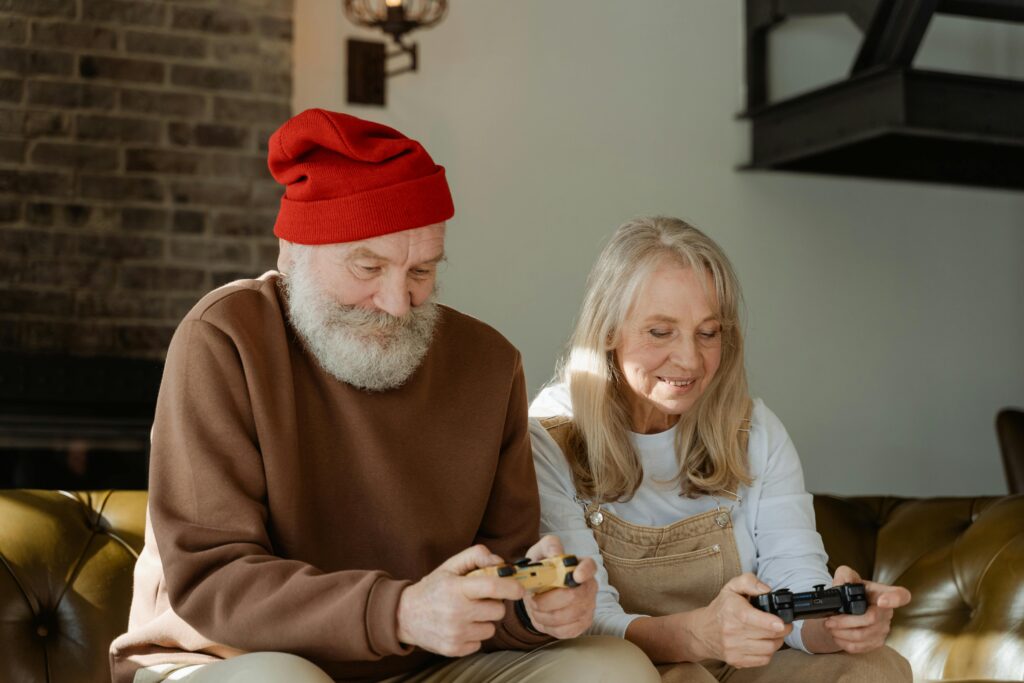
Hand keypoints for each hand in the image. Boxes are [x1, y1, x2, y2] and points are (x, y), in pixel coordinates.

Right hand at [396, 544, 524, 656]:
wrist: (405, 615)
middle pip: (497, 610)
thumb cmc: (433, 588)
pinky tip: (460, 626)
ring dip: (484, 620)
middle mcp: (456, 612)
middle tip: (479, 599)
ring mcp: (455, 633)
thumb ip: (475, 556)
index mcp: (456, 588)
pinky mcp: (454, 649)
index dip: (511, 587)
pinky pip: (480, 642)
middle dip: (494, 603)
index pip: (492, 587)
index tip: (520, 589)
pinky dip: (474, 634)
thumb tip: (500, 562)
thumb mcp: (450, 566)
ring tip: (467, 613)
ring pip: (491, 628)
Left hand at [521, 535, 597, 638]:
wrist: (537, 591)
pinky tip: (543, 617)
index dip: (585, 572)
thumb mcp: (540, 552)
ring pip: (566, 616)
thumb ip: (549, 546)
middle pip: (573, 597)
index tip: (575, 575)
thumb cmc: (542, 570)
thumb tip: (556, 552)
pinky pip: (565, 631)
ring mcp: (588, 607)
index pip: (590, 566)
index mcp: (581, 566)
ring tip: (535, 608)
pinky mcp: (582, 624)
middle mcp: (589, 587)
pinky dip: (548, 626)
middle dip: (547, 600)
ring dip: (543, 614)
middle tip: (532, 598)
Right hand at [690, 573, 790, 667]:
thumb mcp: (731, 587)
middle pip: (767, 635)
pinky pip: (763, 660)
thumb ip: (749, 581)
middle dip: (782, 630)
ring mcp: (734, 648)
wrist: (702, 631)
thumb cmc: (721, 608)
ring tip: (775, 633)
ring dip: (777, 641)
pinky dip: (769, 652)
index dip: (771, 622)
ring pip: (768, 649)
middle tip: (784, 624)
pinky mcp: (737, 661)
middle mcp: (732, 631)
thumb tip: (767, 590)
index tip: (781, 623)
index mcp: (732, 611)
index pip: (752, 619)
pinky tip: (765, 643)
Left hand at [821, 565, 910, 653]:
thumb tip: (842, 583)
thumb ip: (844, 574)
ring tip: (830, 626)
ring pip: (863, 636)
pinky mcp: (876, 642)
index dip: (894, 599)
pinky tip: (837, 635)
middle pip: (870, 619)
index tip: (881, 601)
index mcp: (883, 593)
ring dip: (841, 633)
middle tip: (830, 619)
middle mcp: (886, 612)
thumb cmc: (851, 590)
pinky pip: (860, 647)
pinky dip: (844, 642)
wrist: (848, 606)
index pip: (900, 595)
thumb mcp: (846, 575)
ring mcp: (883, 629)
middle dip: (845, 621)